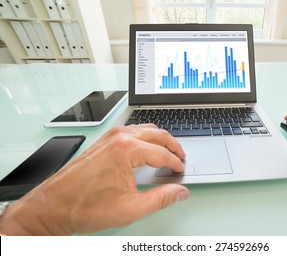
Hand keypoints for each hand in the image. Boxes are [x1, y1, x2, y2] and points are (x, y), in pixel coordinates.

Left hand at [0, 124, 188, 234]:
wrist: (53, 206)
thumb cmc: (84, 206)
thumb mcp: (131, 208)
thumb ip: (161, 198)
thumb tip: (179, 192)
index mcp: (127, 150)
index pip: (163, 153)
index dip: (176, 163)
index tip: (180, 171)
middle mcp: (119, 137)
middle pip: (158, 134)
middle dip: (173, 147)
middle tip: (180, 159)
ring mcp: (110, 136)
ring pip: (146, 129)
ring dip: (160, 140)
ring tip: (168, 154)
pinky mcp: (104, 140)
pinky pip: (133, 131)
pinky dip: (146, 138)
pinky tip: (147, 150)